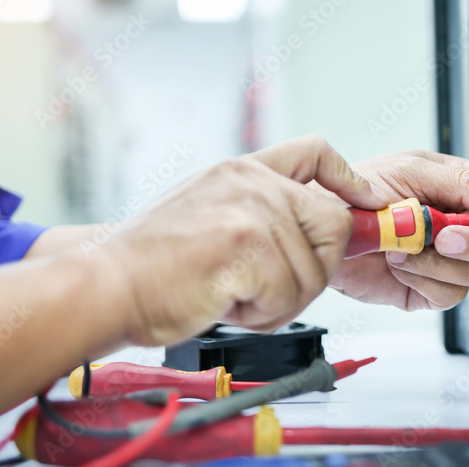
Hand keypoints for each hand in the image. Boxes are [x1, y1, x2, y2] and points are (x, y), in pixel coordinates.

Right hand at [103, 135, 385, 346]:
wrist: (105, 284)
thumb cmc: (151, 261)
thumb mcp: (208, 208)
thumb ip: (260, 210)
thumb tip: (316, 231)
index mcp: (242, 170)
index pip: (314, 152)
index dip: (348, 178)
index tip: (363, 201)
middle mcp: (251, 183)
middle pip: (333, 226)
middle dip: (314, 269)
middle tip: (268, 287)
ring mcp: (251, 213)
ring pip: (313, 273)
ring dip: (278, 301)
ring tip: (230, 293)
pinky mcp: (247, 249)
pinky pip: (288, 297)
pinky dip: (261, 315)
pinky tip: (224, 302)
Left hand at [329, 151, 468, 310]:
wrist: (326, 225)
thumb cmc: (363, 189)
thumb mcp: (417, 169)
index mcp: (468, 193)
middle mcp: (465, 226)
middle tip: (441, 232)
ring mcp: (449, 260)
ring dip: (436, 260)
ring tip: (405, 242)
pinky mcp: (431, 290)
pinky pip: (448, 295)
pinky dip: (422, 279)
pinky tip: (400, 263)